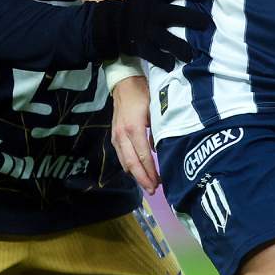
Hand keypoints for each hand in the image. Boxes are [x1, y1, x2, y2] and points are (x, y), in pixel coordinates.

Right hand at [93, 0, 210, 70]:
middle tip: (207, 23)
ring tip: (192, 54)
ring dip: (179, 46)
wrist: (112, 22)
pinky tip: (171, 64)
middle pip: (172, 13)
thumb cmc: (139, 3)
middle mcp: (150, 10)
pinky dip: (162, 60)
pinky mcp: (139, 45)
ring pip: (164, 38)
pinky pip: (151, 54)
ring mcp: (144, 29)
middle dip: (191, 18)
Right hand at [108, 74, 159, 192]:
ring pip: (125, 162)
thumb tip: (159, 150)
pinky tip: (137, 171)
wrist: (124, 83)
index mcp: (134, 129)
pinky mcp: (114, 136)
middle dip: (142, 179)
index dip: (151, 172)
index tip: (159, 183)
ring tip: (147, 184)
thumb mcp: (155, 111)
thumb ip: (157, 131)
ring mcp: (116, 137)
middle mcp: (122, 136)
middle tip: (153, 190)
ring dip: (136, 175)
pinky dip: (129, 166)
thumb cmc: (143, 95)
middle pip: (132, 164)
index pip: (143, 156)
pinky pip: (121, 156)